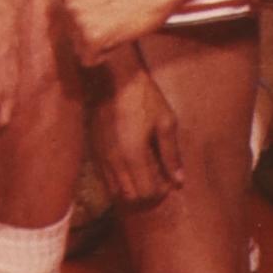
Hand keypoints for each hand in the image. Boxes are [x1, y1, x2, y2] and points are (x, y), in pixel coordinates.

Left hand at [61, 0, 190, 63]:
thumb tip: (86, 7)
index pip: (69, 17)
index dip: (91, 20)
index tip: (107, 15)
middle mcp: (69, 2)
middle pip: (73, 34)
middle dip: (93, 33)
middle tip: (116, 22)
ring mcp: (79, 19)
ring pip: (81, 47)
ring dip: (100, 43)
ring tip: (119, 27)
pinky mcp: (92, 36)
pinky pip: (89, 59)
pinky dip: (104, 55)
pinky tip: (118, 39)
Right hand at [89, 58, 184, 206]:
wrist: (111, 76)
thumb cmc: (143, 97)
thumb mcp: (165, 122)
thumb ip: (171, 155)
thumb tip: (179, 180)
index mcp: (133, 156)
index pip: (147, 192)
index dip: (161, 191)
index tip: (169, 179)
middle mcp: (114, 161)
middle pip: (129, 196)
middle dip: (145, 192)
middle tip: (157, 178)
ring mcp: (101, 156)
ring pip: (114, 189)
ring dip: (130, 187)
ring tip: (143, 172)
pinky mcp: (93, 148)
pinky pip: (104, 176)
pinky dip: (117, 178)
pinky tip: (128, 163)